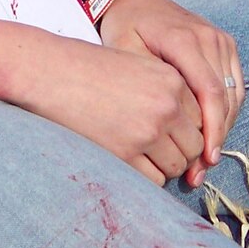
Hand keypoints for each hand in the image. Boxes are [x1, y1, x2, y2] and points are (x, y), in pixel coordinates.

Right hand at [13, 29, 208, 186]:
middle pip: (193, 146)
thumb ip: (165, 94)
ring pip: (176, 166)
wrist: (48, 72)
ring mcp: (148, 131)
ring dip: (161, 165)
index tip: (169, 136)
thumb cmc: (87, 68)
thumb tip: (187, 134)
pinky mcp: (126, 153)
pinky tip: (125, 160)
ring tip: (137, 153)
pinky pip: (153, 179)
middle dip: (178, 152)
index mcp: (172, 80)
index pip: (200, 120)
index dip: (185, 132)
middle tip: (154, 149)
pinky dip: (144, 176)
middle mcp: (166, 105)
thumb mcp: (136, 68)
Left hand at [100, 0, 243, 185]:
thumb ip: (145, 83)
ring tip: (206, 158)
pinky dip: (227, 111)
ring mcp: (221, 39)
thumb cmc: (125, 26)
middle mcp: (210, 37)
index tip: (205, 159)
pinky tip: (212, 133)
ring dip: (224, 128)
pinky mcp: (225, 44)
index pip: (210, 92)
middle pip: (226, 97)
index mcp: (185, 39)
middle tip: (201, 169)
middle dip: (217, 137)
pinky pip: (235, 85)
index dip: (212, 130)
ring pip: (235, 94)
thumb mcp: (124, 51)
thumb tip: (164, 126)